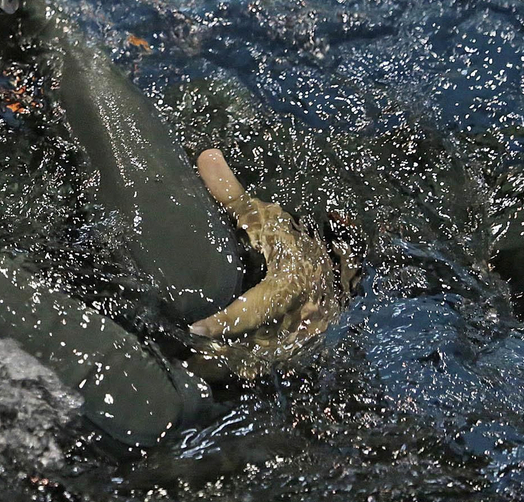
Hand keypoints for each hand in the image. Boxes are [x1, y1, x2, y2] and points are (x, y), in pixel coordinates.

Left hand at [187, 149, 345, 376]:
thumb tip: (206, 155)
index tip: (194, 327)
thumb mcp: (262, 215)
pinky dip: (246, 367)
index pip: (255, 309)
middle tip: (185, 352)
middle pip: (257, 344)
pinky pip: (271, 365)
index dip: (225, 321)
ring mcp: (305, 337)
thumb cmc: (290, 236)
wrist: (338, 259)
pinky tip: (218, 367)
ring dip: (231, 365)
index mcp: (290, 284)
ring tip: (194, 364)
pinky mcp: (303, 348)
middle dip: (222, 352)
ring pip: (264, 361)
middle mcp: (301, 316)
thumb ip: (232, 193)